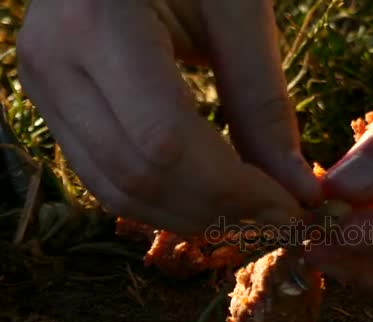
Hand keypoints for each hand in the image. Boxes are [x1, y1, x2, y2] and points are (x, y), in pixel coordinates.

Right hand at [17, 0, 321, 232]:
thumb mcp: (238, 18)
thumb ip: (264, 105)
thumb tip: (300, 191)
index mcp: (99, 21)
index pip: (165, 140)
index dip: (232, 189)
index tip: (289, 207)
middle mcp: (53, 62)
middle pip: (137, 175)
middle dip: (216, 210)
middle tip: (277, 220)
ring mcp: (43, 88)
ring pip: (116, 189)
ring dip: (190, 216)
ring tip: (250, 216)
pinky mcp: (54, 107)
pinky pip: (106, 176)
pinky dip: (163, 200)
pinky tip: (210, 200)